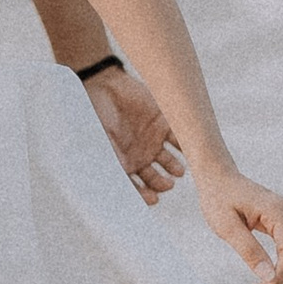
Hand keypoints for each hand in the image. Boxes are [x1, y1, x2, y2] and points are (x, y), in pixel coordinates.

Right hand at [80, 65, 184, 201]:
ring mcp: (152, 141)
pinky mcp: (163, 124)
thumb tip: (117, 190)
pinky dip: (184, 145)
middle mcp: (139, 156)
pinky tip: (185, 149)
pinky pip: (179, 139)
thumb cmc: (98, 115)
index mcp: (123, 163)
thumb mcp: (102, 143)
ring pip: (171, 163)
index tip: (153, 199)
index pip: (137, 188)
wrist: (105, 84)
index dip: (146, 196)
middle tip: (168, 184)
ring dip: (176, 169)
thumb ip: (112, 164)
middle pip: (157, 180)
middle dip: (163, 184)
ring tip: (177, 170)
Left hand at [194, 165, 282, 283]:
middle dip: (279, 283)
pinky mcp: (279, 224)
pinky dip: (274, 269)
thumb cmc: (217, 198)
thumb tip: (269, 277)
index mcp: (278, 211)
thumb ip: (248, 250)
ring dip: (276, 279)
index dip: (281, 276)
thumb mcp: (226, 226)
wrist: (216, 177)